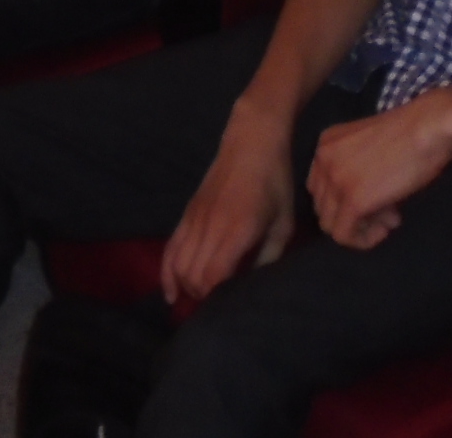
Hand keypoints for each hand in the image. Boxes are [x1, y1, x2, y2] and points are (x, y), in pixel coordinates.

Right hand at [161, 98, 293, 306]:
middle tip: (219, 307)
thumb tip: (254, 288)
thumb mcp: (284, 223)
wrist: (251, 142)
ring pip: (178, 265)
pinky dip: (166, 273)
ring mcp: (195, 218)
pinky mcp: (187, 213)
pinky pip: (170, 248)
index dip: (217, 299)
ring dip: (186, 287)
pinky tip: (171, 293)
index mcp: (239, 229)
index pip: (214, 276)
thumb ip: (269, 258)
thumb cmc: (275, 183)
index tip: (229, 309)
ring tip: (200, 301)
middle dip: (203, 298)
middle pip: (193, 276)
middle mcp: (211, 226)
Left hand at [304, 87, 451, 250]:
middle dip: (354, 215)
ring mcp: (335, 180)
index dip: (345, 199)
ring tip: (390, 218)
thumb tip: (365, 205)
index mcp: (326, 143)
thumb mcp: (371, 146)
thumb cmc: (411, 131)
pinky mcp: (352, 200)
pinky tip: (387, 227)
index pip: (320, 186)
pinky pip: (343, 235)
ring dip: (360, 229)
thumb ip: (357, 170)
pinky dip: (364, 239)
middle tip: (387, 212)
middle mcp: (322, 160)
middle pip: (323, 206)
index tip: (376, 198)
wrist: (429, 127)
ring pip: (329, 225)